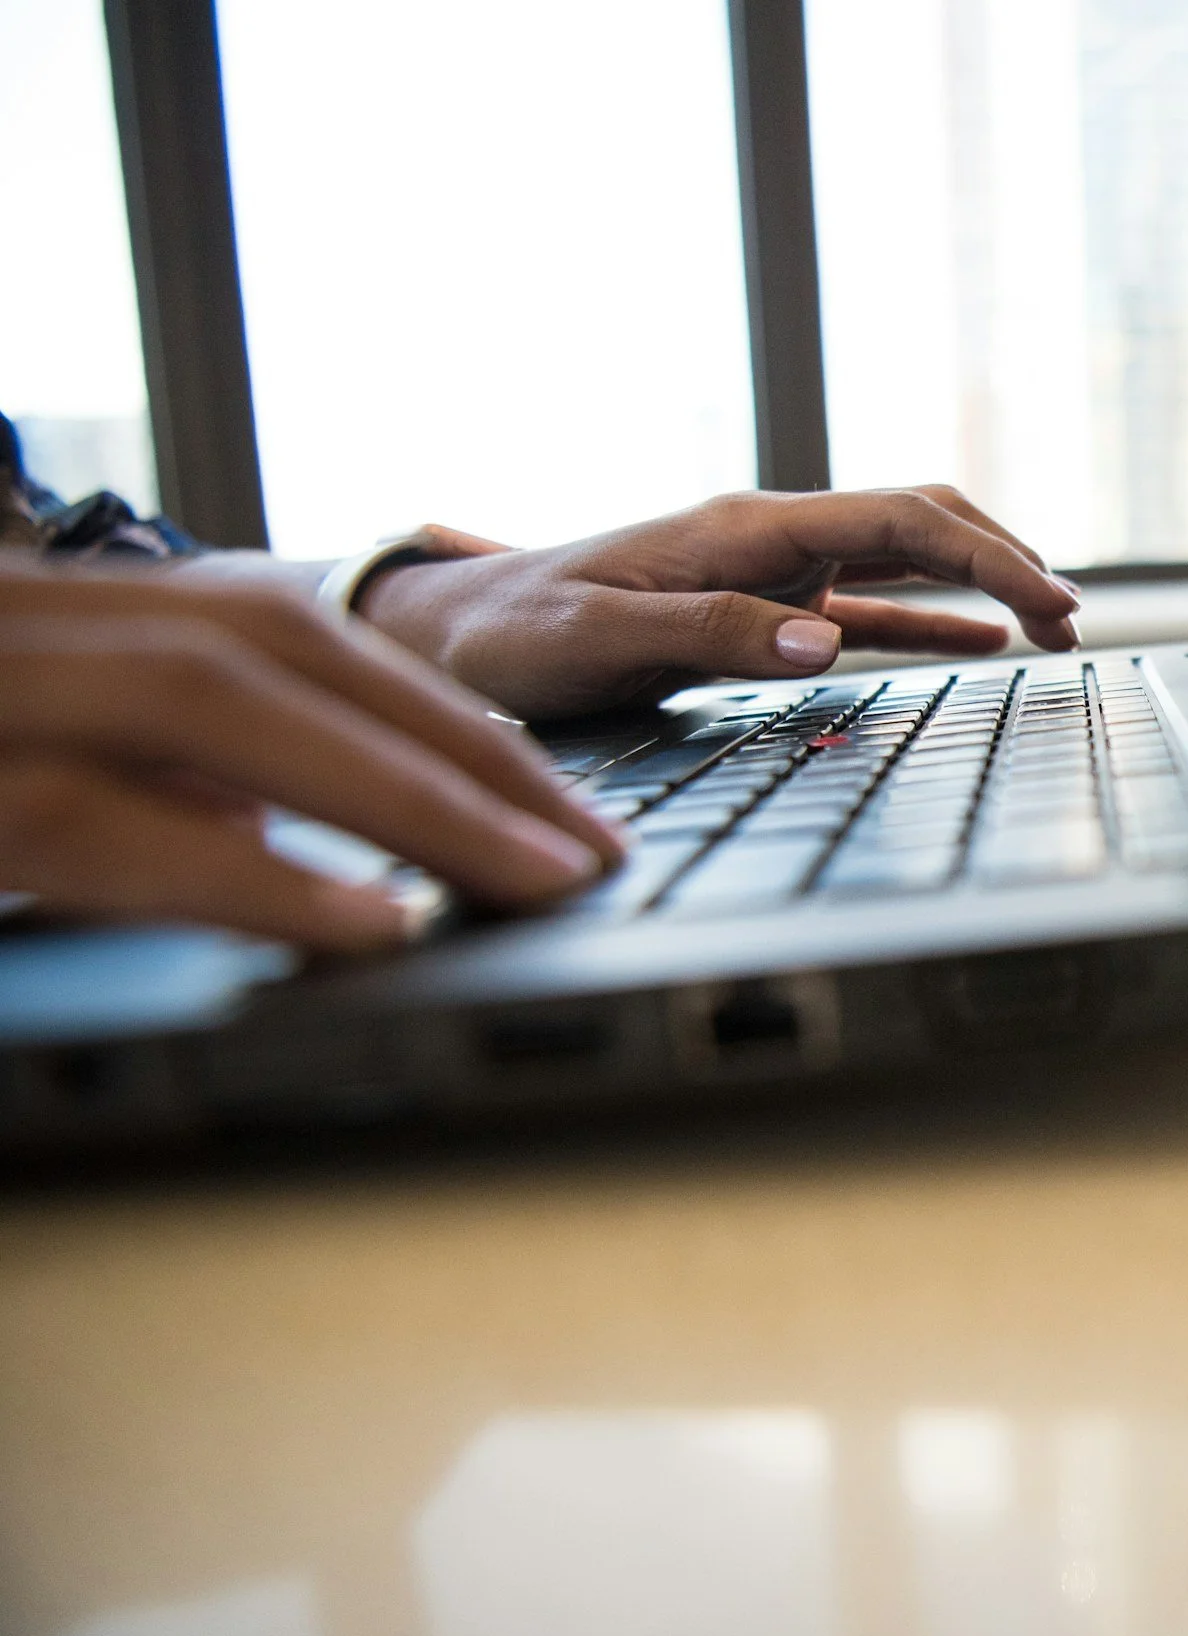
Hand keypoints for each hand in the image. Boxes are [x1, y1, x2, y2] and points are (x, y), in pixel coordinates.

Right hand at [0, 564, 625, 951]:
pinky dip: (249, 874)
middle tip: (591, 851)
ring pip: (210, 704)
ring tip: (533, 880)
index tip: (564, 808)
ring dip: (391, 794)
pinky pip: (98, 820)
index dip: (439, 720)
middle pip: (279, 652)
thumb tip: (257, 824)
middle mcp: (28, 624)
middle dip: (453, 751)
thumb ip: (146, 778)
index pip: (292, 642)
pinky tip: (374, 926)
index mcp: (67, 616)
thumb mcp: (35, 756)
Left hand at [358, 486, 1082, 720]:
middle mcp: (768, 536)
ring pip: (906, 556)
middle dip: (1006, 557)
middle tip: (1070, 618)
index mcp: (744, 527)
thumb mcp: (599, 638)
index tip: (1051, 601)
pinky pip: (868, 605)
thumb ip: (711, 634)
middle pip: (920, 520)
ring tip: (1050, 625)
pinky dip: (932, 619)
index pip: (898, 519)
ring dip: (981, 583)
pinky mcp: (758, 610)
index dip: (987, 556)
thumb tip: (824, 644)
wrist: (449, 632)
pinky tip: (980, 645)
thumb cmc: (513, 634)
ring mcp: (769, 571)